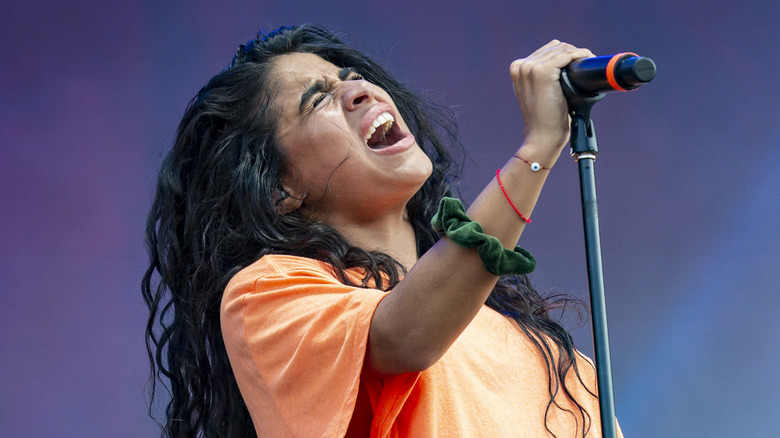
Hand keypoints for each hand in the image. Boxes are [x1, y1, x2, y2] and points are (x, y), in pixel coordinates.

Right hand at [510, 40, 593, 161]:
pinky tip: (586, 59)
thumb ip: (546, 77)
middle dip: (573, 53)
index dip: (566, 53)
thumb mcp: (540, 93)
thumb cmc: (545, 119)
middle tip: (586, 63)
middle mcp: (521, 65)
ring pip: (562, 49)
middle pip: (555, 47)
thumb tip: (569, 63)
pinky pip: (566, 55)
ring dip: (578, 53)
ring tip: (588, 62)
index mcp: (517, 68)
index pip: (547, 50)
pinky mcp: (542, 72)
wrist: (542, 136)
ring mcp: (530, 68)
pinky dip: (579, 55)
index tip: (579, 62)